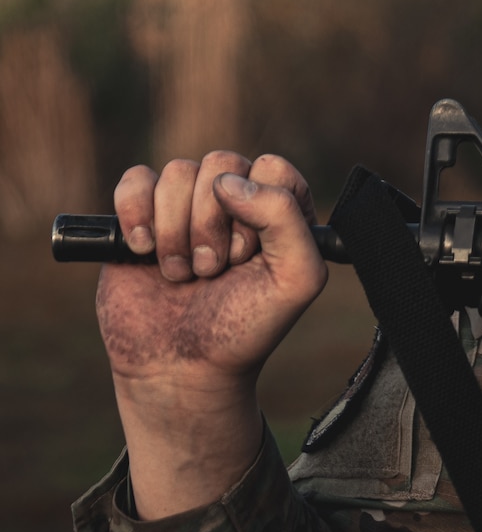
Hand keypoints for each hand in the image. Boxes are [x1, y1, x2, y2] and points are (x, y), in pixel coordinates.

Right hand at [98, 151, 326, 517]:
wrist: (180, 366)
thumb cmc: (244, 325)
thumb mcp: (296, 279)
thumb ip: (286, 218)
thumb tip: (230, 181)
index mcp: (280, 208)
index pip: (270, 168)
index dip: (256, 210)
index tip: (248, 255)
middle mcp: (235, 199)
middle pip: (221, 165)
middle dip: (211, 224)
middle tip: (212, 270)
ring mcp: (185, 205)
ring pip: (177, 172)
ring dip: (175, 231)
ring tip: (181, 273)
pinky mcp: (140, 215)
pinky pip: (135, 179)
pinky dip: (135, 214)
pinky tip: (142, 251)